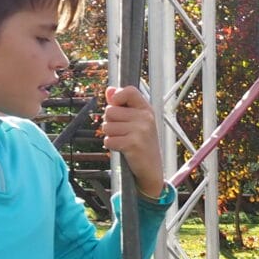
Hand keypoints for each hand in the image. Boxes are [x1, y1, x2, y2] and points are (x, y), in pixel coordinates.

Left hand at [101, 85, 163, 199]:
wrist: (152, 168)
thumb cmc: (142, 143)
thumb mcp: (136, 121)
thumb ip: (122, 105)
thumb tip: (109, 90)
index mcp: (146, 110)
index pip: (129, 91)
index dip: (117, 96)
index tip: (117, 106)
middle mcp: (146, 118)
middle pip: (110, 111)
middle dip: (110, 122)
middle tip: (123, 132)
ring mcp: (140, 130)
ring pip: (107, 126)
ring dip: (111, 135)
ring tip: (124, 141)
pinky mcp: (133, 144)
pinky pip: (108, 140)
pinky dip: (111, 146)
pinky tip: (123, 149)